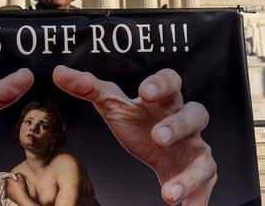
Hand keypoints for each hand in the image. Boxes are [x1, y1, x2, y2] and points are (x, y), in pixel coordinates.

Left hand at [6, 173, 37, 205]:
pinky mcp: (9, 196)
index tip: (12, 178)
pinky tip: (15, 193)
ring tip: (15, 188)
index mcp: (10, 181)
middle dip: (10, 183)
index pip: (7, 177)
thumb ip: (20, 175)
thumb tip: (18, 174)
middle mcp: (7, 186)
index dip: (10, 177)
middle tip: (15, 183)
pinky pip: (9, 193)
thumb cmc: (22, 189)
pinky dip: (11, 192)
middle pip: (7, 183)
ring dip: (10, 188)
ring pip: (7, 188)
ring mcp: (7, 192)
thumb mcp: (22, 180)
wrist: (22, 198)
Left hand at [53, 65, 216, 205]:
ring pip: (205, 156)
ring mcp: (195, 147)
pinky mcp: (199, 171)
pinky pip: (206, 185)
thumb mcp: (111, 105)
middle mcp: (185, 120)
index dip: (162, 83)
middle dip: (177, 125)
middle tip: (156, 138)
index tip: (145, 91)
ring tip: (169, 193)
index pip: (171, 81)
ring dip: (191, 175)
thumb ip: (87, 88)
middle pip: (196, 114)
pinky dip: (197, 199)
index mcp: (164, 99)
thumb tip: (58, 72)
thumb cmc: (136, 120)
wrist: (155, 146)